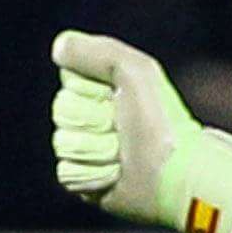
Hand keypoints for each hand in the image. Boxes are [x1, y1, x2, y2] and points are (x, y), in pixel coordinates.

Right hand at [50, 29, 231, 232]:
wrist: (172, 170)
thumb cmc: (159, 119)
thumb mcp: (133, 70)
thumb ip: (96, 50)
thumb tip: (59, 49)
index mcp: (107, 91)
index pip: (70, 80)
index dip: (88, 88)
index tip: (115, 95)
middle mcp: (97, 120)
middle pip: (62, 110)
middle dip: (91, 119)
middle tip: (122, 128)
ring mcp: (91, 152)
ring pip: (63, 142)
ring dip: (94, 147)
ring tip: (122, 154)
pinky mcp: (88, 182)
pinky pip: (67, 171)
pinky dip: (92, 172)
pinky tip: (115, 173)